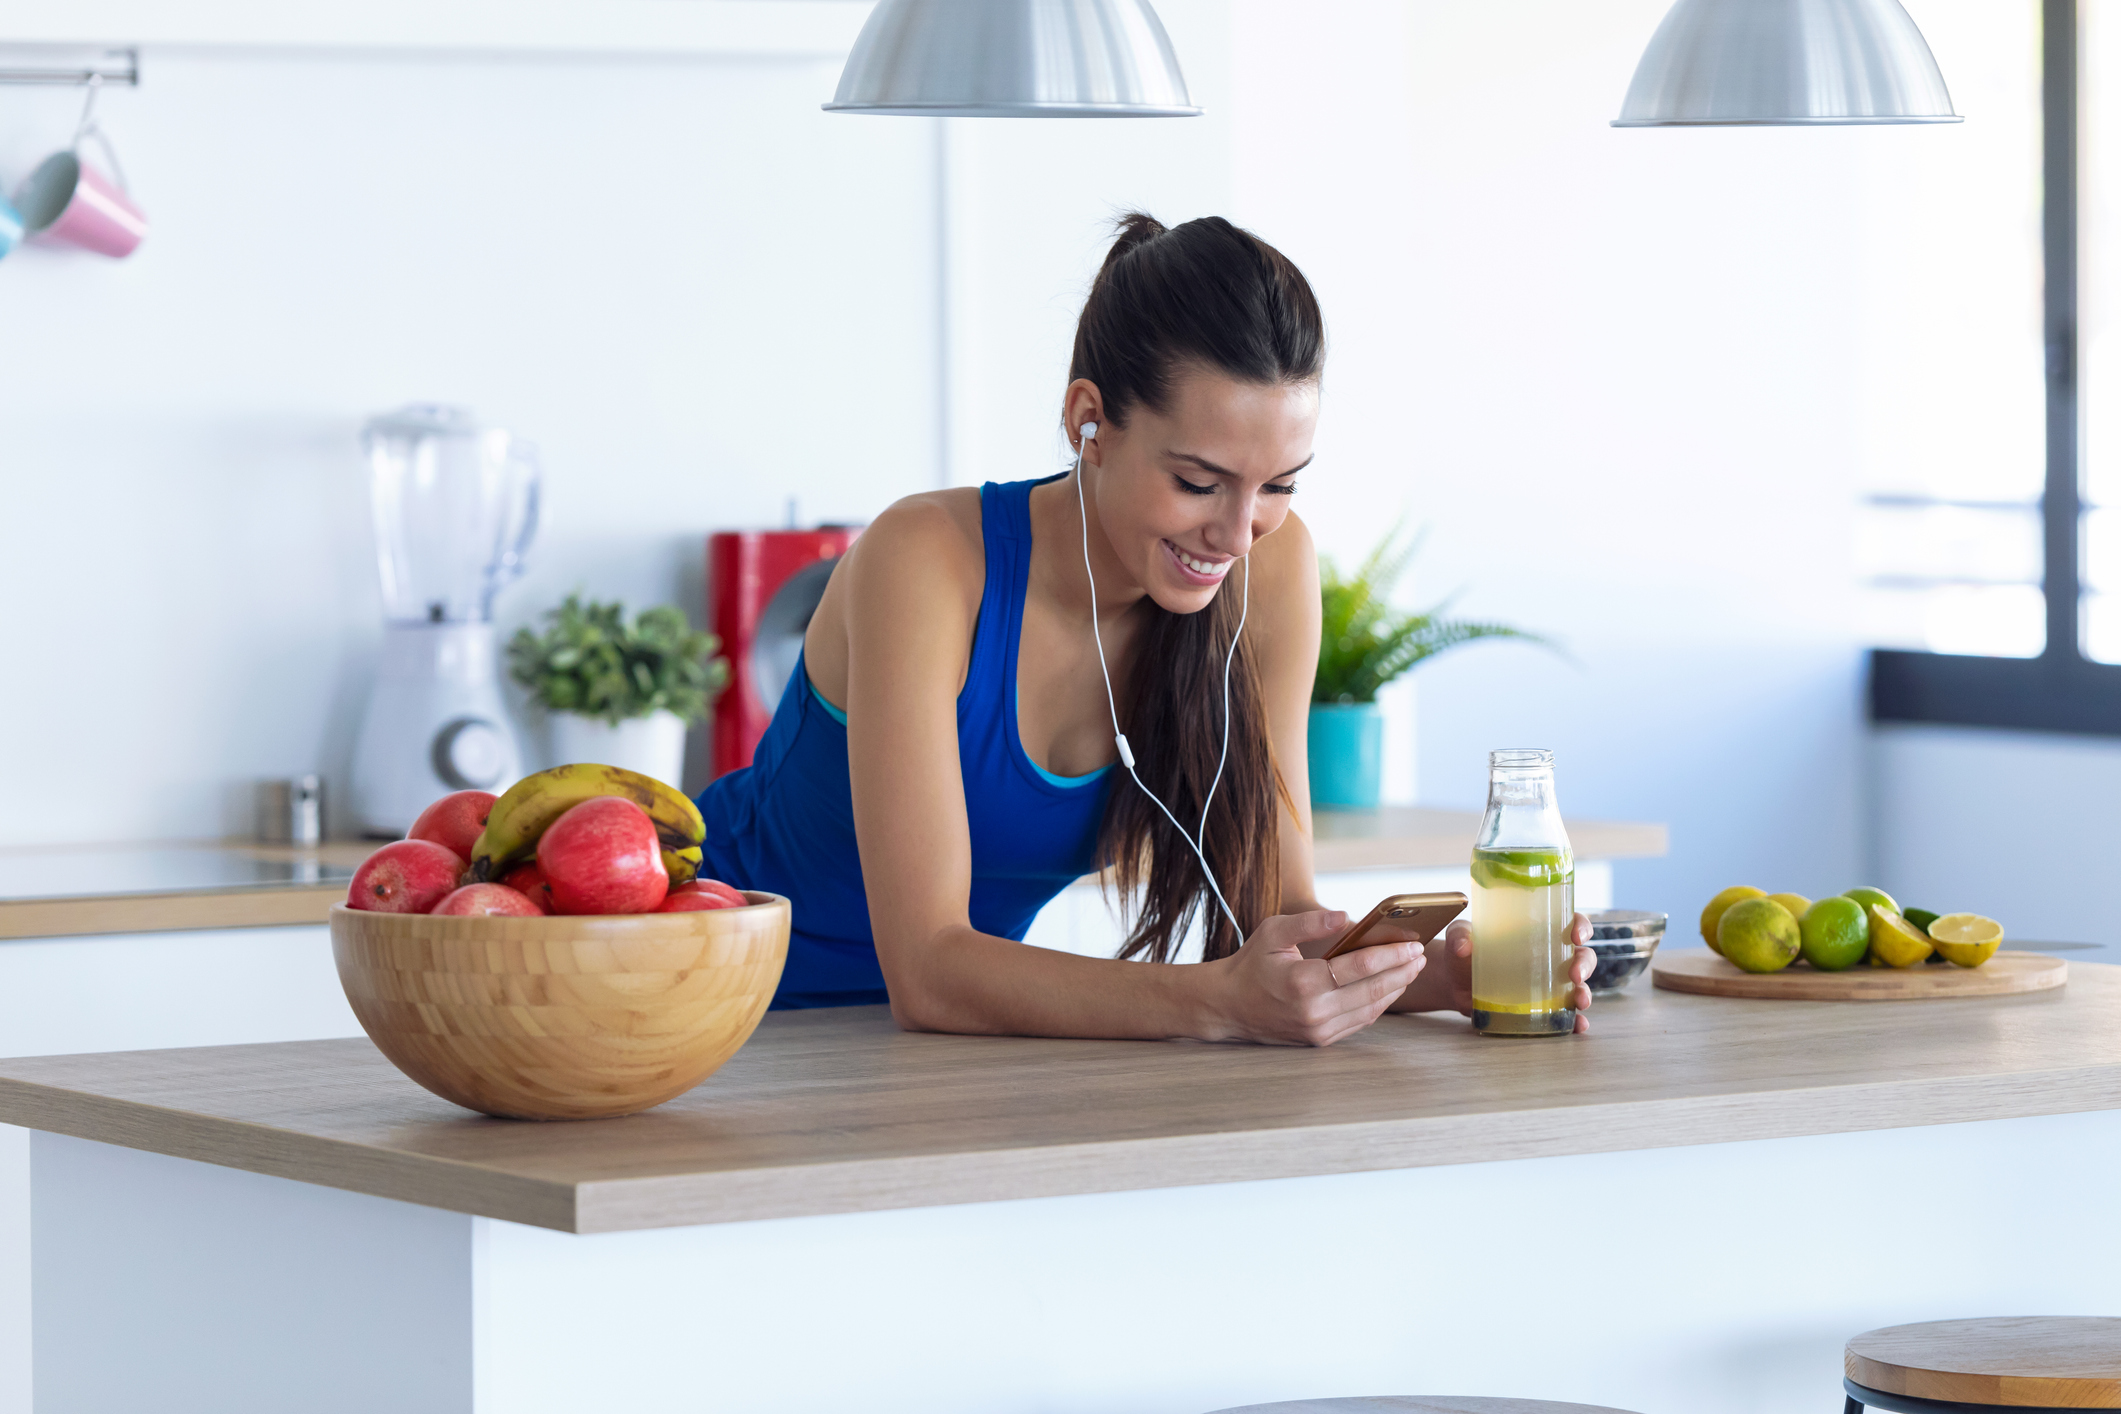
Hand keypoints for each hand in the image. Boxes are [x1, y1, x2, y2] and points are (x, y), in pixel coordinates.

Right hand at [1200, 909, 1424, 1046]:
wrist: (1228, 1007)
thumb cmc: (1251, 965)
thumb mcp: (1273, 932)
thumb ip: (1311, 923)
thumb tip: (1346, 916)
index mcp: (1302, 982)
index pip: (1359, 967)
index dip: (1391, 955)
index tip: (1413, 944)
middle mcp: (1313, 1011)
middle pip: (1372, 990)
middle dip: (1402, 972)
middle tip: (1421, 955)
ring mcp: (1318, 1030)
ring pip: (1370, 1009)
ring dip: (1395, 989)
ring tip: (1410, 969)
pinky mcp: (1320, 1040)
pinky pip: (1359, 1022)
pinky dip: (1378, 1004)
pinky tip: (1389, 988)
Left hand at [1398, 912, 1596, 1032]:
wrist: (1453, 983)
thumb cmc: (1462, 951)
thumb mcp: (1459, 936)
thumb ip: (1460, 936)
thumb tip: (1463, 947)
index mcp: (1536, 930)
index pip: (1568, 922)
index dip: (1580, 926)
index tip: (1577, 934)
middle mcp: (1549, 956)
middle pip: (1581, 955)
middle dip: (1585, 964)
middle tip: (1575, 974)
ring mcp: (1547, 983)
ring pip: (1578, 985)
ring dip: (1585, 993)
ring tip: (1580, 1002)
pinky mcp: (1540, 1006)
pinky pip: (1564, 1014)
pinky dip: (1574, 1021)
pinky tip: (1578, 1026)